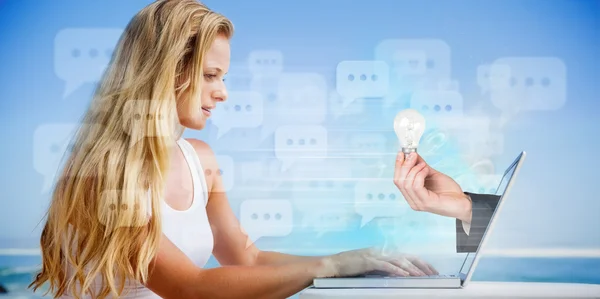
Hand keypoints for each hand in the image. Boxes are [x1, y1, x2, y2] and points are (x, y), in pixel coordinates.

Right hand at [322, 247, 437, 277]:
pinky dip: (396, 270)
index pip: (406, 256)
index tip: (431, 271)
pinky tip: (404, 274)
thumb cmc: (350, 267)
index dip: (420, 262)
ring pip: (399, 260)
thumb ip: (384, 269)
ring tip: (423, 276)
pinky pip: (385, 265)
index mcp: (383, 252)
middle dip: (422, 265)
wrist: (334, 265)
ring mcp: (375, 255)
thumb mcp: (371, 268)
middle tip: (433, 273)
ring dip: (412, 268)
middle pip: (407, 256)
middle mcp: (381, 251)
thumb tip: (399, 274)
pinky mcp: (368, 261)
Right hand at [393, 152, 471, 222]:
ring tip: (424, 164)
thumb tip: (412, 155)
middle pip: (399, 181)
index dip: (398, 165)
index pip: (398, 180)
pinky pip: (416, 186)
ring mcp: (418, 203)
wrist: (463, 203)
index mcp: (411, 195)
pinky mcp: (426, 203)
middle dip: (404, 165)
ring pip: (406, 183)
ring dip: (414, 169)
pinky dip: (420, 174)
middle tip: (412, 155)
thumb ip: (421, 167)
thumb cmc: (449, 191)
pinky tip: (427, 170)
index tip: (402, 153)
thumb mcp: (432, 174)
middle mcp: (412, 201)